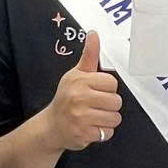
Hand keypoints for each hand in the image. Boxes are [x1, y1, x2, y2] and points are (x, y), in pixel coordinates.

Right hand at [41, 31, 121, 149]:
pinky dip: (102, 132)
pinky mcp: (83, 134)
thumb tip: (94, 34)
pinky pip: (108, 132)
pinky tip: (91, 127)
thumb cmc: (67, 98)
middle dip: (109, 105)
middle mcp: (79, 97)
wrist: (51, 126)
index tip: (97, 91)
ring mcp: (80, 117)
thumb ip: (89, 55)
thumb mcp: (76, 74)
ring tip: (94, 116)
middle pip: (116, 101)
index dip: (108, 88)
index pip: (112, 83)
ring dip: (107, 120)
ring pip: (115, 118)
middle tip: (95, 105)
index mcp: (80, 80)